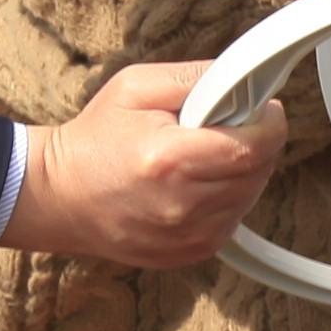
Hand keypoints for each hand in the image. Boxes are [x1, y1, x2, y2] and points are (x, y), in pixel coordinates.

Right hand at [0, 61, 286, 269]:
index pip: (254, 145)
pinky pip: (234, 219)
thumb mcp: (136, 87)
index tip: (263, 109)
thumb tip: (244, 78)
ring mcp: (189, 236)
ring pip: (251, 196)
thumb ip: (194, 77)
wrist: (61, 197)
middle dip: (254, 142)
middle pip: (258, 170)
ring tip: (201, 157)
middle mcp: (183, 205)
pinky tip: (195, 184)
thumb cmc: (97, 138)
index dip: (268, 122)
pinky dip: (226, 198)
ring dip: (241, 172)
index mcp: (170, 159)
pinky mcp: (192, 253)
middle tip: (222, 127)